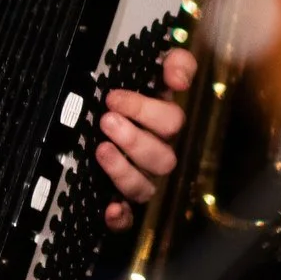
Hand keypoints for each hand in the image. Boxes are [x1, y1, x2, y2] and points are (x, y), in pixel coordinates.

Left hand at [97, 47, 196, 229]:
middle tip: (106, 121)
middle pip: (161, 157)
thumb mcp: (156, 67)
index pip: (172, 121)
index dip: (145, 110)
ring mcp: (144, 179)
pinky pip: (129, 217)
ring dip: (123, 171)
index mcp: (166, 123)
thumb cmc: (135, 90)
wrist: (108, 112)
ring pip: (145, 187)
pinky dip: (121, 216)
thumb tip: (178, 79)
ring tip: (102, 149)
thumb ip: (176, 62)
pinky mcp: (125, 200)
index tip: (113, 97)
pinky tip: (111, 209)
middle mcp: (159, 153)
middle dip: (133, 139)